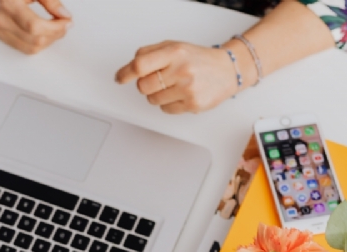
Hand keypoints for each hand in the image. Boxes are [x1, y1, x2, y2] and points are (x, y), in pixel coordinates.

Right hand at [0, 0, 71, 54]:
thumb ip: (49, 0)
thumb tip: (64, 15)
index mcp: (8, 4)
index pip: (35, 26)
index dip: (55, 27)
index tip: (67, 21)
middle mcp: (2, 19)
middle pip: (35, 39)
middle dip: (55, 34)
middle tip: (64, 23)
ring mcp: (0, 30)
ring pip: (32, 48)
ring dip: (49, 40)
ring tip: (55, 28)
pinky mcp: (1, 35)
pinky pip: (25, 48)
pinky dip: (39, 43)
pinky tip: (44, 32)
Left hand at [115, 41, 239, 113]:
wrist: (227, 70)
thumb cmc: (197, 59)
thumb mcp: (174, 47)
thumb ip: (149, 54)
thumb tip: (127, 69)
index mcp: (174, 52)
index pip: (140, 64)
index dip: (126, 73)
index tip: (120, 78)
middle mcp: (181, 70)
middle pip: (143, 86)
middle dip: (146, 85)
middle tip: (158, 80)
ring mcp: (188, 89)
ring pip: (153, 100)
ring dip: (158, 94)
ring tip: (173, 86)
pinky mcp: (192, 105)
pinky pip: (165, 110)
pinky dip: (169, 104)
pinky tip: (181, 94)